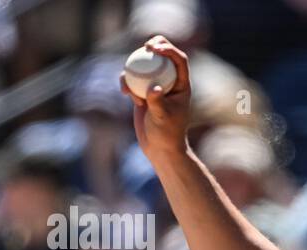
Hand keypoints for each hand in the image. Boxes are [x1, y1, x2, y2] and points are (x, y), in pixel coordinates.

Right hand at [120, 36, 191, 161]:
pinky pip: (133, 80)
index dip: (169, 49)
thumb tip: (154, 88)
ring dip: (134, 67)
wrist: (159, 148)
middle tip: (145, 46)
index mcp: (182, 85)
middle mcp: (170, 82)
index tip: (154, 48)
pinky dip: (127, 83)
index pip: (179, 60)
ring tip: (127, 80)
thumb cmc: (166, 134)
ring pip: (145, 66)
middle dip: (155, 45)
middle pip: (163, 56)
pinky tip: (124, 93)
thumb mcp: (162, 117)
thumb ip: (157, 101)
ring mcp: (155, 86)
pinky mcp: (142, 93)